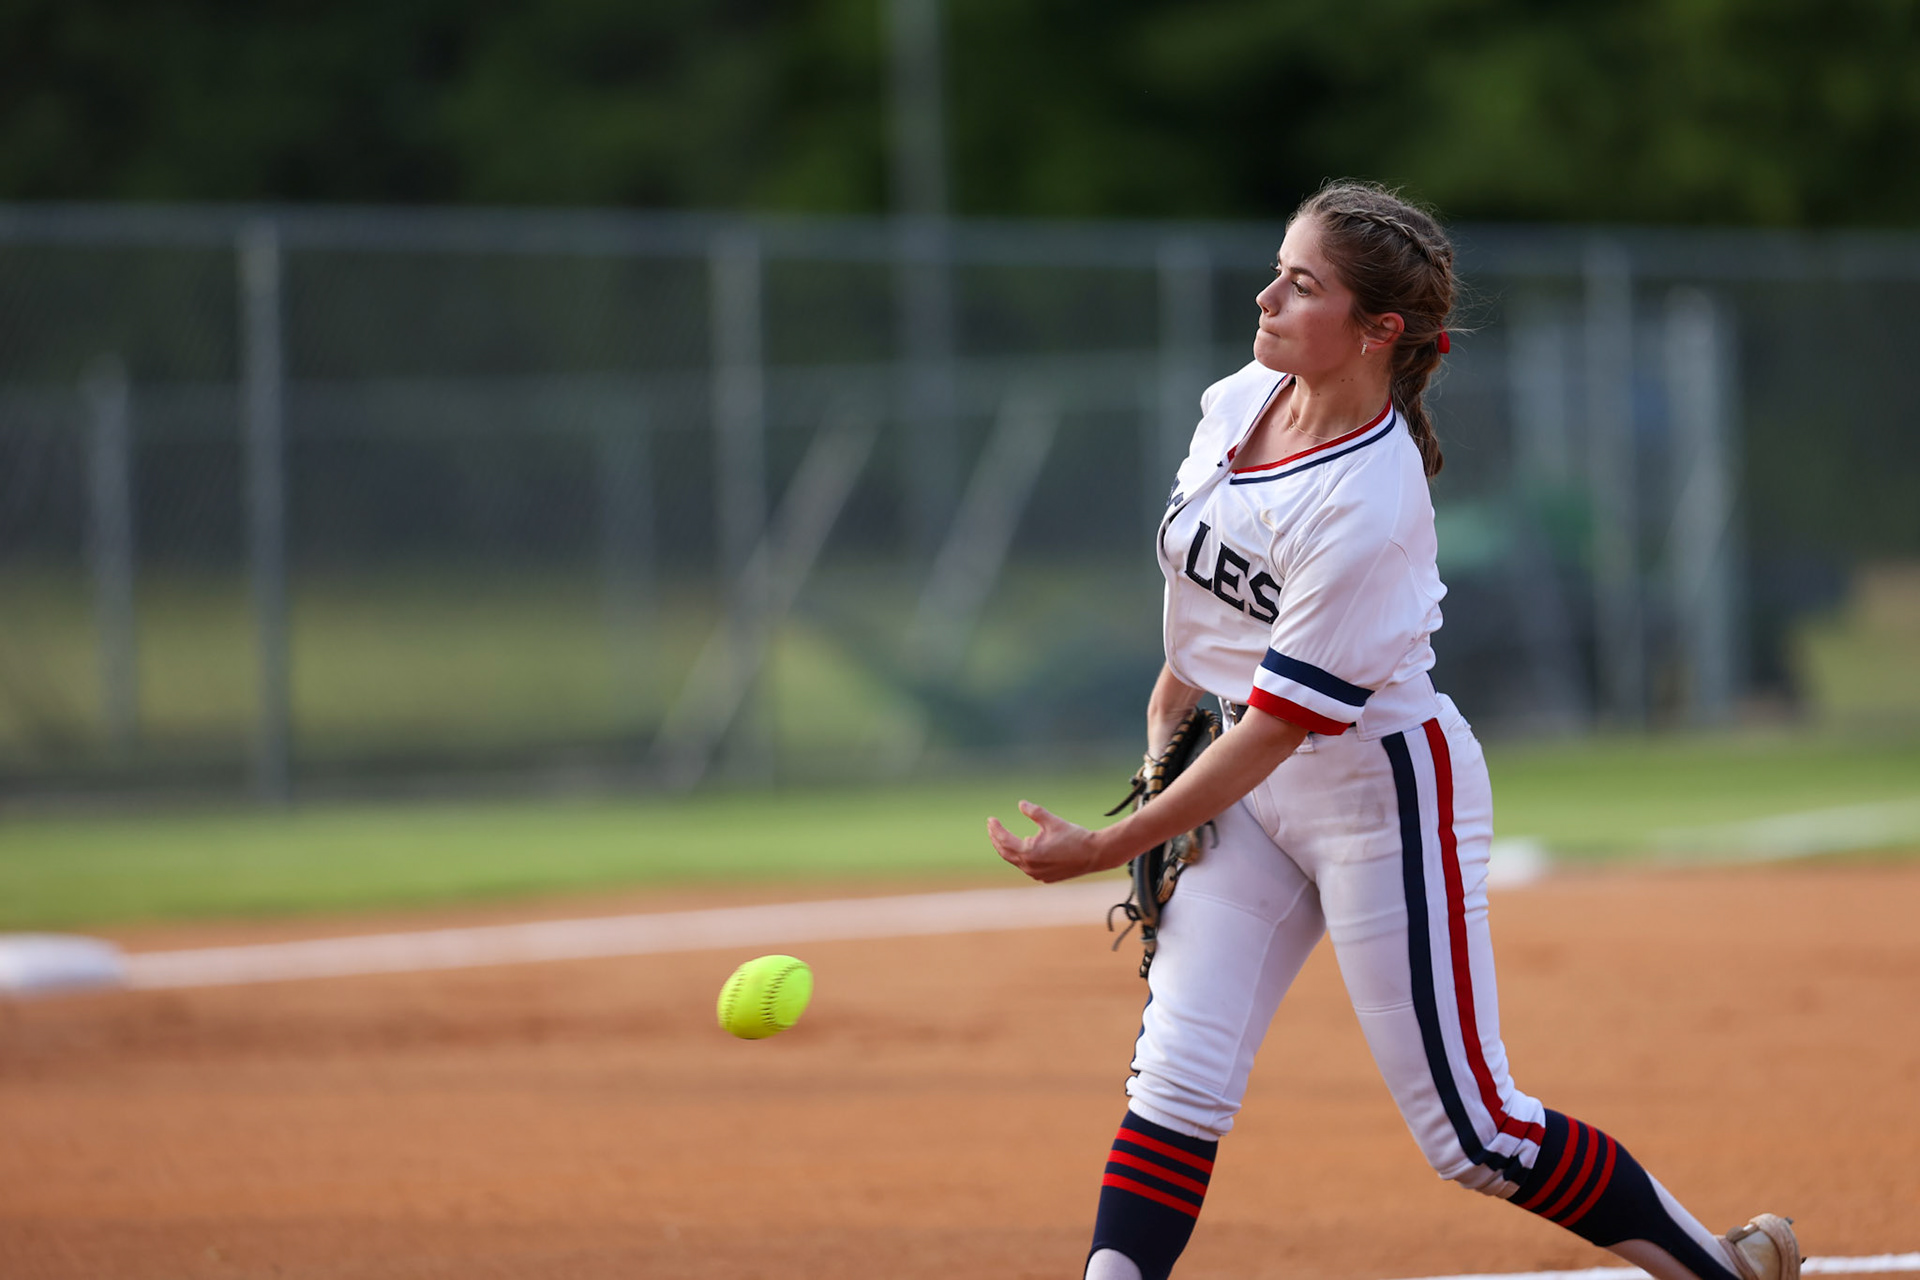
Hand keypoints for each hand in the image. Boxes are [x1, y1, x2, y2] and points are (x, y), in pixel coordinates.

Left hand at [987, 801, 1105, 882]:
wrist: (1095, 854)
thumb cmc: (1074, 836)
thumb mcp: (1052, 820)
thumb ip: (1035, 812)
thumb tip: (1021, 804)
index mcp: (1029, 852)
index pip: (1004, 840)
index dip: (996, 829)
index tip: (991, 819)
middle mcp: (1030, 867)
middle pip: (1005, 852)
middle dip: (997, 839)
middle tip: (992, 827)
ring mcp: (1037, 875)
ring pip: (1016, 861)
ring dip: (1008, 849)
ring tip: (1003, 836)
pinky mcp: (1045, 878)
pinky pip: (1027, 867)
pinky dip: (1022, 857)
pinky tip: (1024, 848)